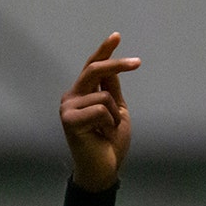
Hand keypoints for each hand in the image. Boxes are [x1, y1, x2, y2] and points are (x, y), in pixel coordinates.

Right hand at [60, 33, 140, 191]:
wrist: (104, 170)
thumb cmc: (110, 143)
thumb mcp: (117, 112)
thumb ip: (111, 90)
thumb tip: (111, 68)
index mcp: (82, 94)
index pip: (92, 66)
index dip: (104, 51)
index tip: (117, 36)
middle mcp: (71, 97)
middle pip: (95, 70)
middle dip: (117, 64)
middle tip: (138, 62)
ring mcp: (68, 108)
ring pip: (104, 96)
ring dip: (115, 116)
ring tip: (107, 131)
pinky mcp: (69, 120)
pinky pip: (101, 110)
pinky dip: (109, 123)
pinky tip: (101, 136)